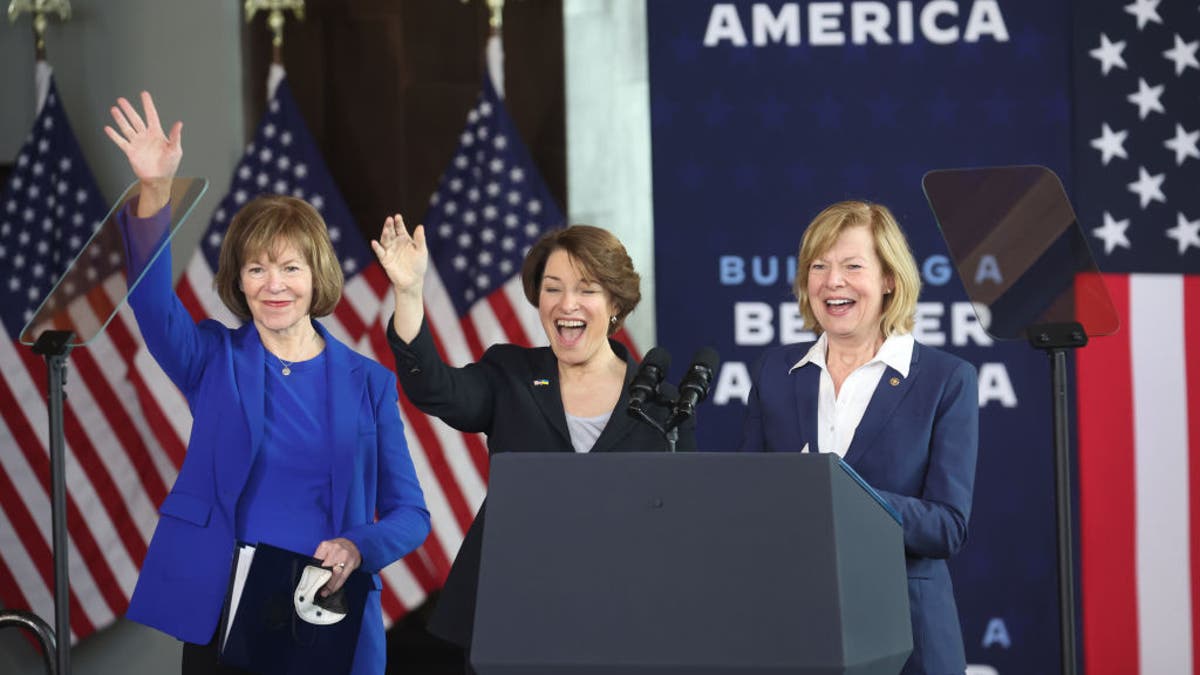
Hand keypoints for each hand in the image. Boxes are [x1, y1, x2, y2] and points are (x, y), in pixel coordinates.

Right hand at [104, 91, 181, 214]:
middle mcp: (146, 136)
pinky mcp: (130, 151)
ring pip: (127, 128)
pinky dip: (114, 135)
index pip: (151, 115)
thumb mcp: (175, 150)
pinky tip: (108, 128)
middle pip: (135, 119)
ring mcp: (137, 143)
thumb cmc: (169, 165)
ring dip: (120, 119)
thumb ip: (175, 136)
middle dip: (128, 110)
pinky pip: (121, 141)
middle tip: (121, 100)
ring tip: (114, 109)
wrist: (159, 179)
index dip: (148, 105)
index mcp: (157, 134)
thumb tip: (179, 123)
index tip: (144, 94)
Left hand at [313, 537, 361, 596]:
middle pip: (327, 569)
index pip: (317, 562)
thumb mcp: (325, 549)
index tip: (311, 583)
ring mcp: (345, 556)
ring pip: (336, 575)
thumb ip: (319, 559)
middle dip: (322, 581)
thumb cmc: (335, 548)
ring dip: (330, 586)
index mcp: (326, 546)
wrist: (351, 544)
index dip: (314, 574)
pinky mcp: (352, 563)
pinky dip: (337, 585)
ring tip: (325, 593)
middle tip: (318, 591)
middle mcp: (336, 550)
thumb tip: (312, 576)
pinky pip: (343, 577)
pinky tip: (333, 589)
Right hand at [370, 214, 427, 296]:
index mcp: (404, 239)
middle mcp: (395, 243)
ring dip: (384, 234)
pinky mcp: (385, 259)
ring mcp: (389, 250)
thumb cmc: (418, 265)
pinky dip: (376, 248)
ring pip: (385, 240)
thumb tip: (420, 226)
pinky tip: (374, 242)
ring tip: (386, 230)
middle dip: (389, 226)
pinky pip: (380, 252)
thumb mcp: (421, 251)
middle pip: (391, 232)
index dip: (398, 222)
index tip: (397, 216)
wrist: (413, 280)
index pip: (400, 228)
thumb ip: (420, 239)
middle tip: (389, 219)